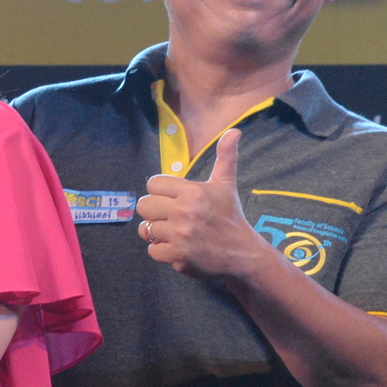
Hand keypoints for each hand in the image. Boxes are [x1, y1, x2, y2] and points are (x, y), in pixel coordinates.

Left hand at [135, 129, 268, 281]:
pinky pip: (152, 250)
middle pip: (143, 205)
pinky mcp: (177, 256)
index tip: (173, 199)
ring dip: (158, 233)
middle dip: (155, 211)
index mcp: (192, 192)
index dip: (160, 192)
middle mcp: (184, 212)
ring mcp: (180, 235)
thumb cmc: (230, 217)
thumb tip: (234, 131)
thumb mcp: (226, 185)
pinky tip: (178, 247)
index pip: (152, 183)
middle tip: (171, 217)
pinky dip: (162, 251)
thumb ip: (225, 157)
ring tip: (176, 233)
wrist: (243, 254)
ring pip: (145, 229)